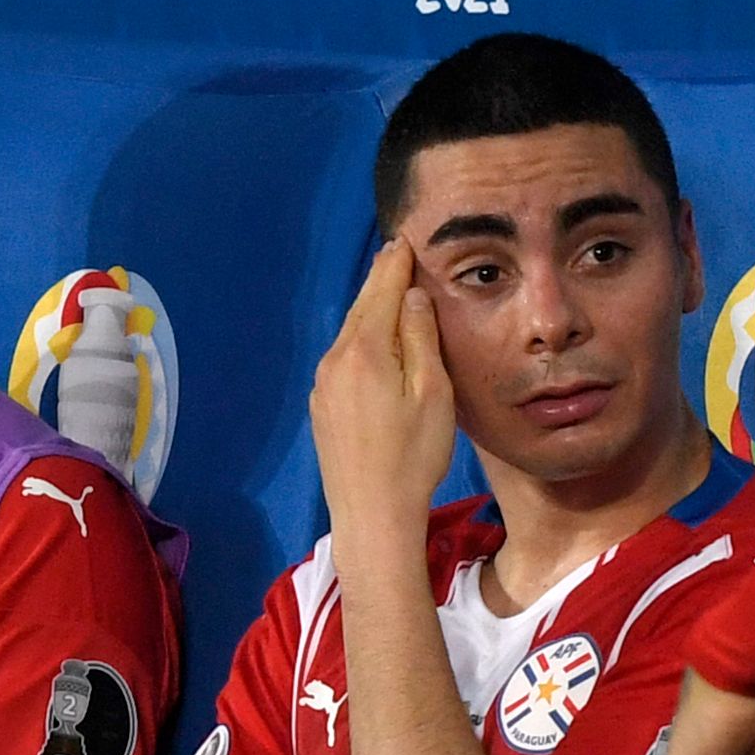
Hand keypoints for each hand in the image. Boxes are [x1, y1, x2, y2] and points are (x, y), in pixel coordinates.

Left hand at [310, 238, 455, 544]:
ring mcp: (324, 383)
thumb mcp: (432, 392)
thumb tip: (412, 296)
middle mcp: (336, 358)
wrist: (371, 515)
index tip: (407, 239)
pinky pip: (344, 356)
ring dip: (372, 310)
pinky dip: (362, 338)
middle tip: (398, 252)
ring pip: (351, 331)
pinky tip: (377, 341)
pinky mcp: (322, 405)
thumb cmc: (413, 456)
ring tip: (392, 291)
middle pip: (363, 306)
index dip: (397, 263)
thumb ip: (421, 337)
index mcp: (366, 349)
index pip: (383, 290)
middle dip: (382, 280)